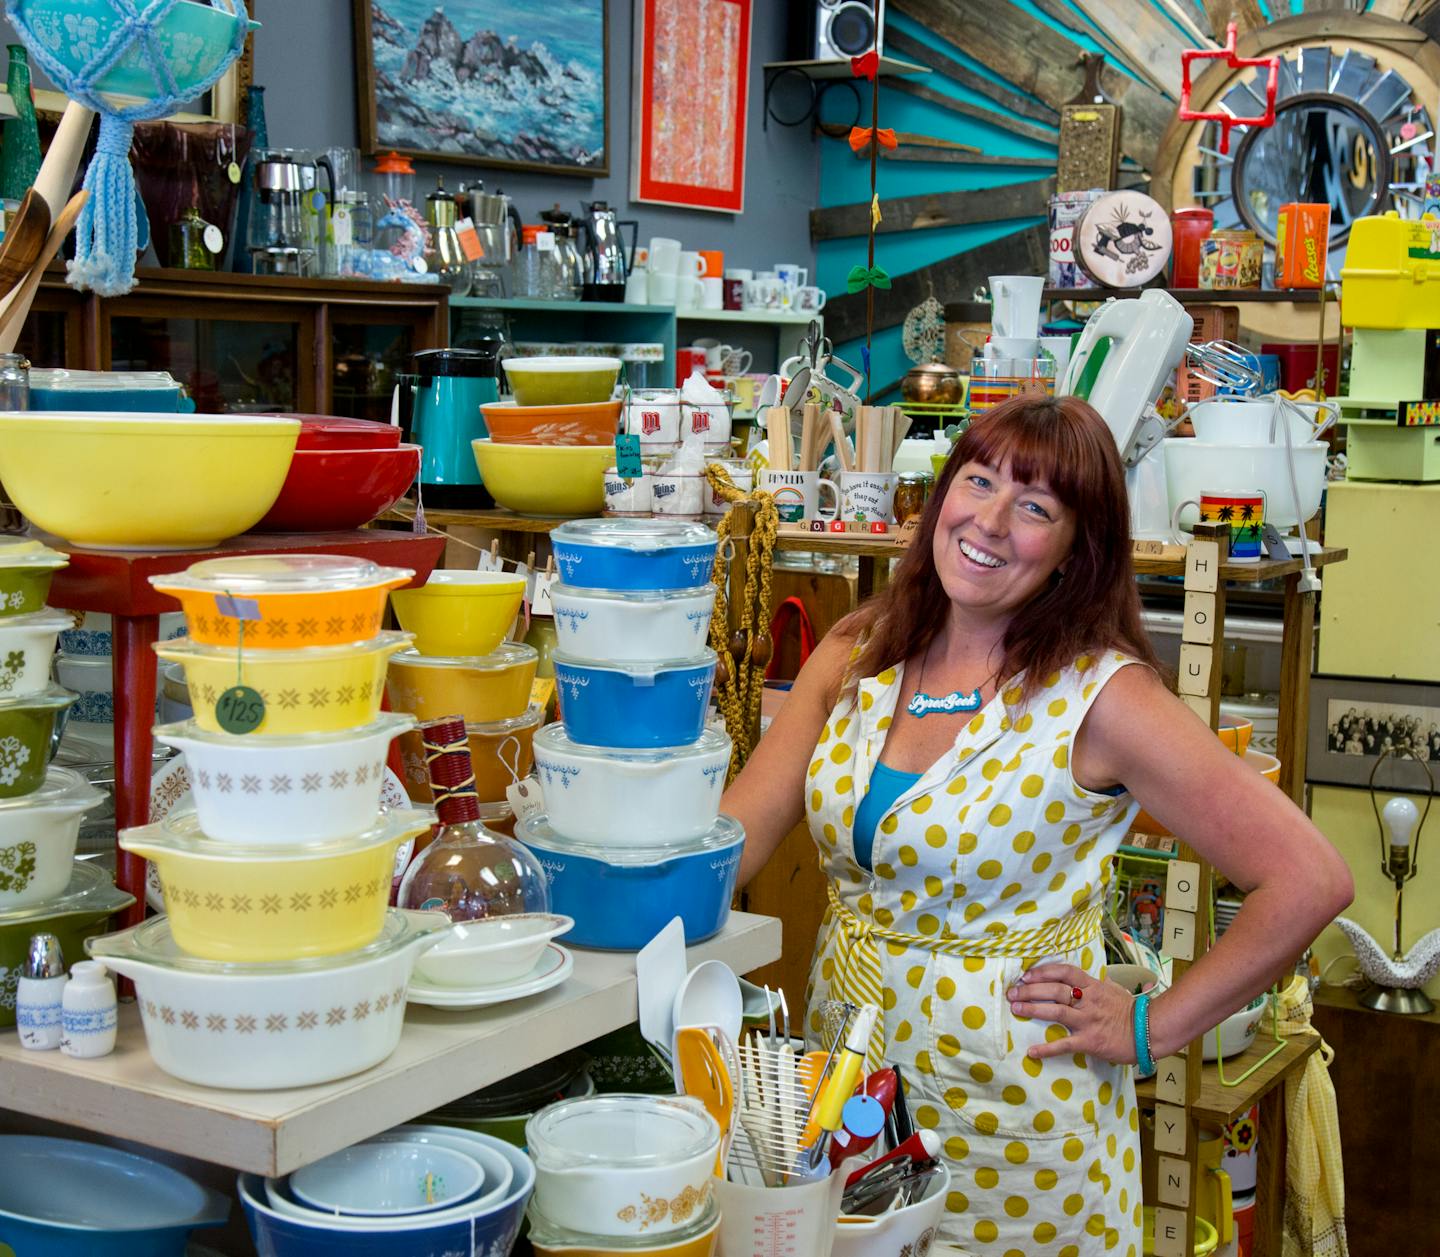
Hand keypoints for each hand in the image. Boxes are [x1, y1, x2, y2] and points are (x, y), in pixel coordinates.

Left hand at [1006, 963, 1136, 1064]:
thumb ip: (1095, 984)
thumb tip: (1082, 979)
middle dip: (1030, 990)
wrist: (1149, 1031)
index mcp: (1093, 986)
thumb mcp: (1113, 990)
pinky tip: (1032, 1051)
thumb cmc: (1130, 1011)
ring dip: (1032, 1009)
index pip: (1064, 972)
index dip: (1043, 972)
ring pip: (1056, 1011)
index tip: (1026, 975)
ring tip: (1015, 1009)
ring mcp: (1088, 1021)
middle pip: (1054, 990)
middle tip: (1012, 992)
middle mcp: (1088, 1001)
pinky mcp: (1090, 1041)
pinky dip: (1047, 1048)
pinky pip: (1065, 1044)